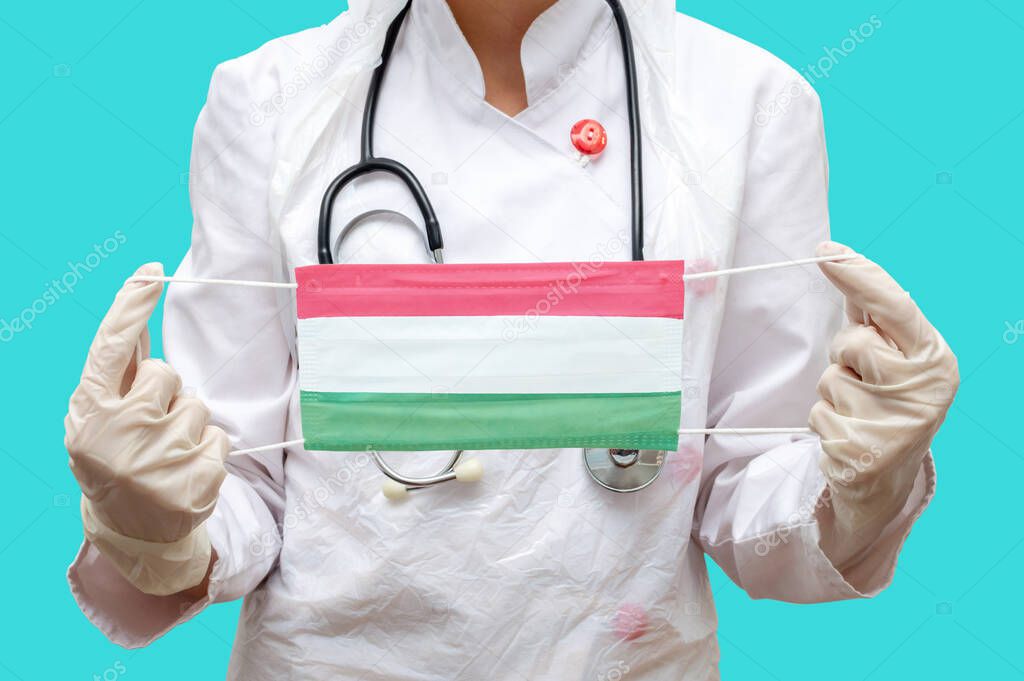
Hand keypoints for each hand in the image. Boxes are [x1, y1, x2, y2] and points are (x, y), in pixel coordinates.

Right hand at [65, 263, 229, 594]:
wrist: (134, 532)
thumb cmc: (116, 460)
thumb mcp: (100, 418)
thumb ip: (119, 372)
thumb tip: (136, 308)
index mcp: (89, 413)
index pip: (112, 348)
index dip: (131, 306)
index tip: (153, 272)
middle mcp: (118, 434)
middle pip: (166, 374)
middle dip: (164, 393)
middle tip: (148, 429)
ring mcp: (157, 461)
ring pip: (196, 405)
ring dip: (188, 424)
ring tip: (165, 455)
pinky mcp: (195, 481)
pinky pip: (218, 437)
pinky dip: (207, 450)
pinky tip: (185, 473)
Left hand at [810, 242, 957, 567]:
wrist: (887, 478)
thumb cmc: (889, 404)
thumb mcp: (896, 359)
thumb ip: (872, 317)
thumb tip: (838, 257)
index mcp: (935, 360)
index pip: (894, 307)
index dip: (858, 276)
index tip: (826, 251)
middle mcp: (922, 390)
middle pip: (853, 341)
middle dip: (846, 352)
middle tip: (863, 376)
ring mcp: (893, 424)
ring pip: (831, 378)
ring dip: (834, 390)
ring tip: (859, 411)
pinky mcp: (860, 450)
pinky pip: (817, 412)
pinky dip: (824, 419)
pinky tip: (848, 434)